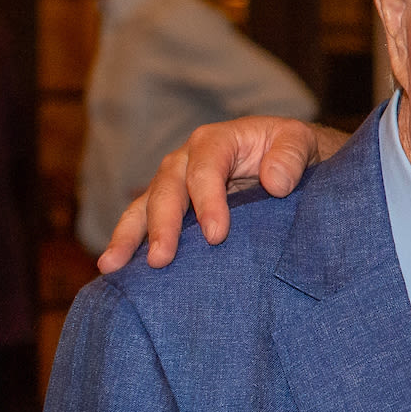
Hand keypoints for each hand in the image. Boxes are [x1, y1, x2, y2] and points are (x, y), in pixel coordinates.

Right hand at [97, 118, 344, 271]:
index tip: (216, 235)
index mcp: (217, 141)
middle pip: (167, 188)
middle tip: (161, 260)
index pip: (204, 168)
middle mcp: (187, 159)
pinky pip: (143, 222)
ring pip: (144, 206)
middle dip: (162, 225)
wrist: (289, 160)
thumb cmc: (292, 150)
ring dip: (129, 236)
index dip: (207, 201)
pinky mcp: (171, 206)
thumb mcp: (299, 141)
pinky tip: (115, 270)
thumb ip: (291, 156)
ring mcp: (174, 183)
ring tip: (111, 266)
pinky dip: (130, 243)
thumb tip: (276, 183)